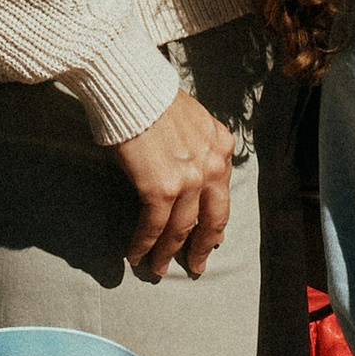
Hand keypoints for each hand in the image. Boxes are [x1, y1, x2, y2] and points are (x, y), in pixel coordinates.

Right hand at [113, 90, 234, 281]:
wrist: (132, 87)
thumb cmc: (151, 99)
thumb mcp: (191, 121)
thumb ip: (195, 147)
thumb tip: (183, 170)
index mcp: (221, 146)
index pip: (222, 194)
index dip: (216, 221)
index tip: (213, 239)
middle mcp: (212, 165)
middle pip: (212, 218)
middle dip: (204, 246)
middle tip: (197, 265)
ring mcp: (189, 180)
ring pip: (182, 228)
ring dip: (168, 251)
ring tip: (159, 268)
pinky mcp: (162, 188)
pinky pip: (154, 225)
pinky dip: (144, 243)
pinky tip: (135, 254)